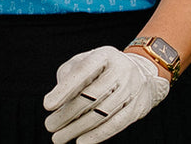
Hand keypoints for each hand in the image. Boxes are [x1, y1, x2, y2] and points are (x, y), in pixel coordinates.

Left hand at [43, 47, 169, 143]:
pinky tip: (81, 142)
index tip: (47, 105)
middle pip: (90, 96)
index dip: (64, 89)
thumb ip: (69, 74)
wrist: (143, 73)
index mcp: (104, 55)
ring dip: (77, 128)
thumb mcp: (86, 61)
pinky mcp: (136, 108)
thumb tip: (57, 98)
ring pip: (101, 114)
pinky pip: (115, 124)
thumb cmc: (103, 68)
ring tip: (59, 138)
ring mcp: (131, 89)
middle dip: (67, 114)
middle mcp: (120, 70)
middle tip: (49, 126)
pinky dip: (97, 135)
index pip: (82, 71)